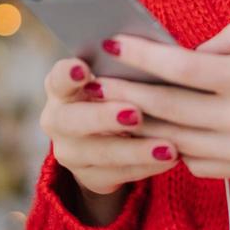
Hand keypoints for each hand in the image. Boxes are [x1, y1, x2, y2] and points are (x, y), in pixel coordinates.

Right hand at [38, 56, 181, 199]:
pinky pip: (120, 175)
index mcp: (60, 87)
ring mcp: (71, 152)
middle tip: (135, 113)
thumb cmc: (114, 91)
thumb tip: (157, 51)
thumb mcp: (111, 77)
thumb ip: (122, 68)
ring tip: (168, 147)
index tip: (83, 69)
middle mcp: (58, 120)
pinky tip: (171, 158)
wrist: (101, 136)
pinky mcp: (90, 177)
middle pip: (73, 120)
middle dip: (104, 117)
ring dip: (136, 150)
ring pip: (101, 153)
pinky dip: (147, 166)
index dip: (68, 74)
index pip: (58, 78)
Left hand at [96, 22, 229, 186]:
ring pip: (175, 139)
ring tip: (112, 104)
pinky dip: (174, 146)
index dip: (141, 55)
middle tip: (92, 77)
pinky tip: (159, 130)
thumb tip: (197, 46)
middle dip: (124, 91)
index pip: (180, 66)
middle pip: (167, 107)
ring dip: (140, 122)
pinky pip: (198, 163)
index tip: (112, 42)